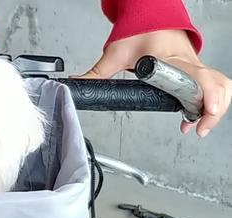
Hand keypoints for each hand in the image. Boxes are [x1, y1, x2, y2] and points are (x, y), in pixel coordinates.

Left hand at [80, 29, 231, 136]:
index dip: (204, 97)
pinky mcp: (196, 70)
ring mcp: (195, 66)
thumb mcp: (116, 53)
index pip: (196, 78)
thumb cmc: (139, 28)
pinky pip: (213, 86)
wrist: (152, 13)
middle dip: (213, 110)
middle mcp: (189, 62)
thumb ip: (96, 74)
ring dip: (215, 108)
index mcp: (172, 59)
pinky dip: (210, 102)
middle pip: (216, 85)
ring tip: (198, 127)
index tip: (197, 117)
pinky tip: (194, 118)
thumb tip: (76, 86)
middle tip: (199, 129)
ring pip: (220, 86)